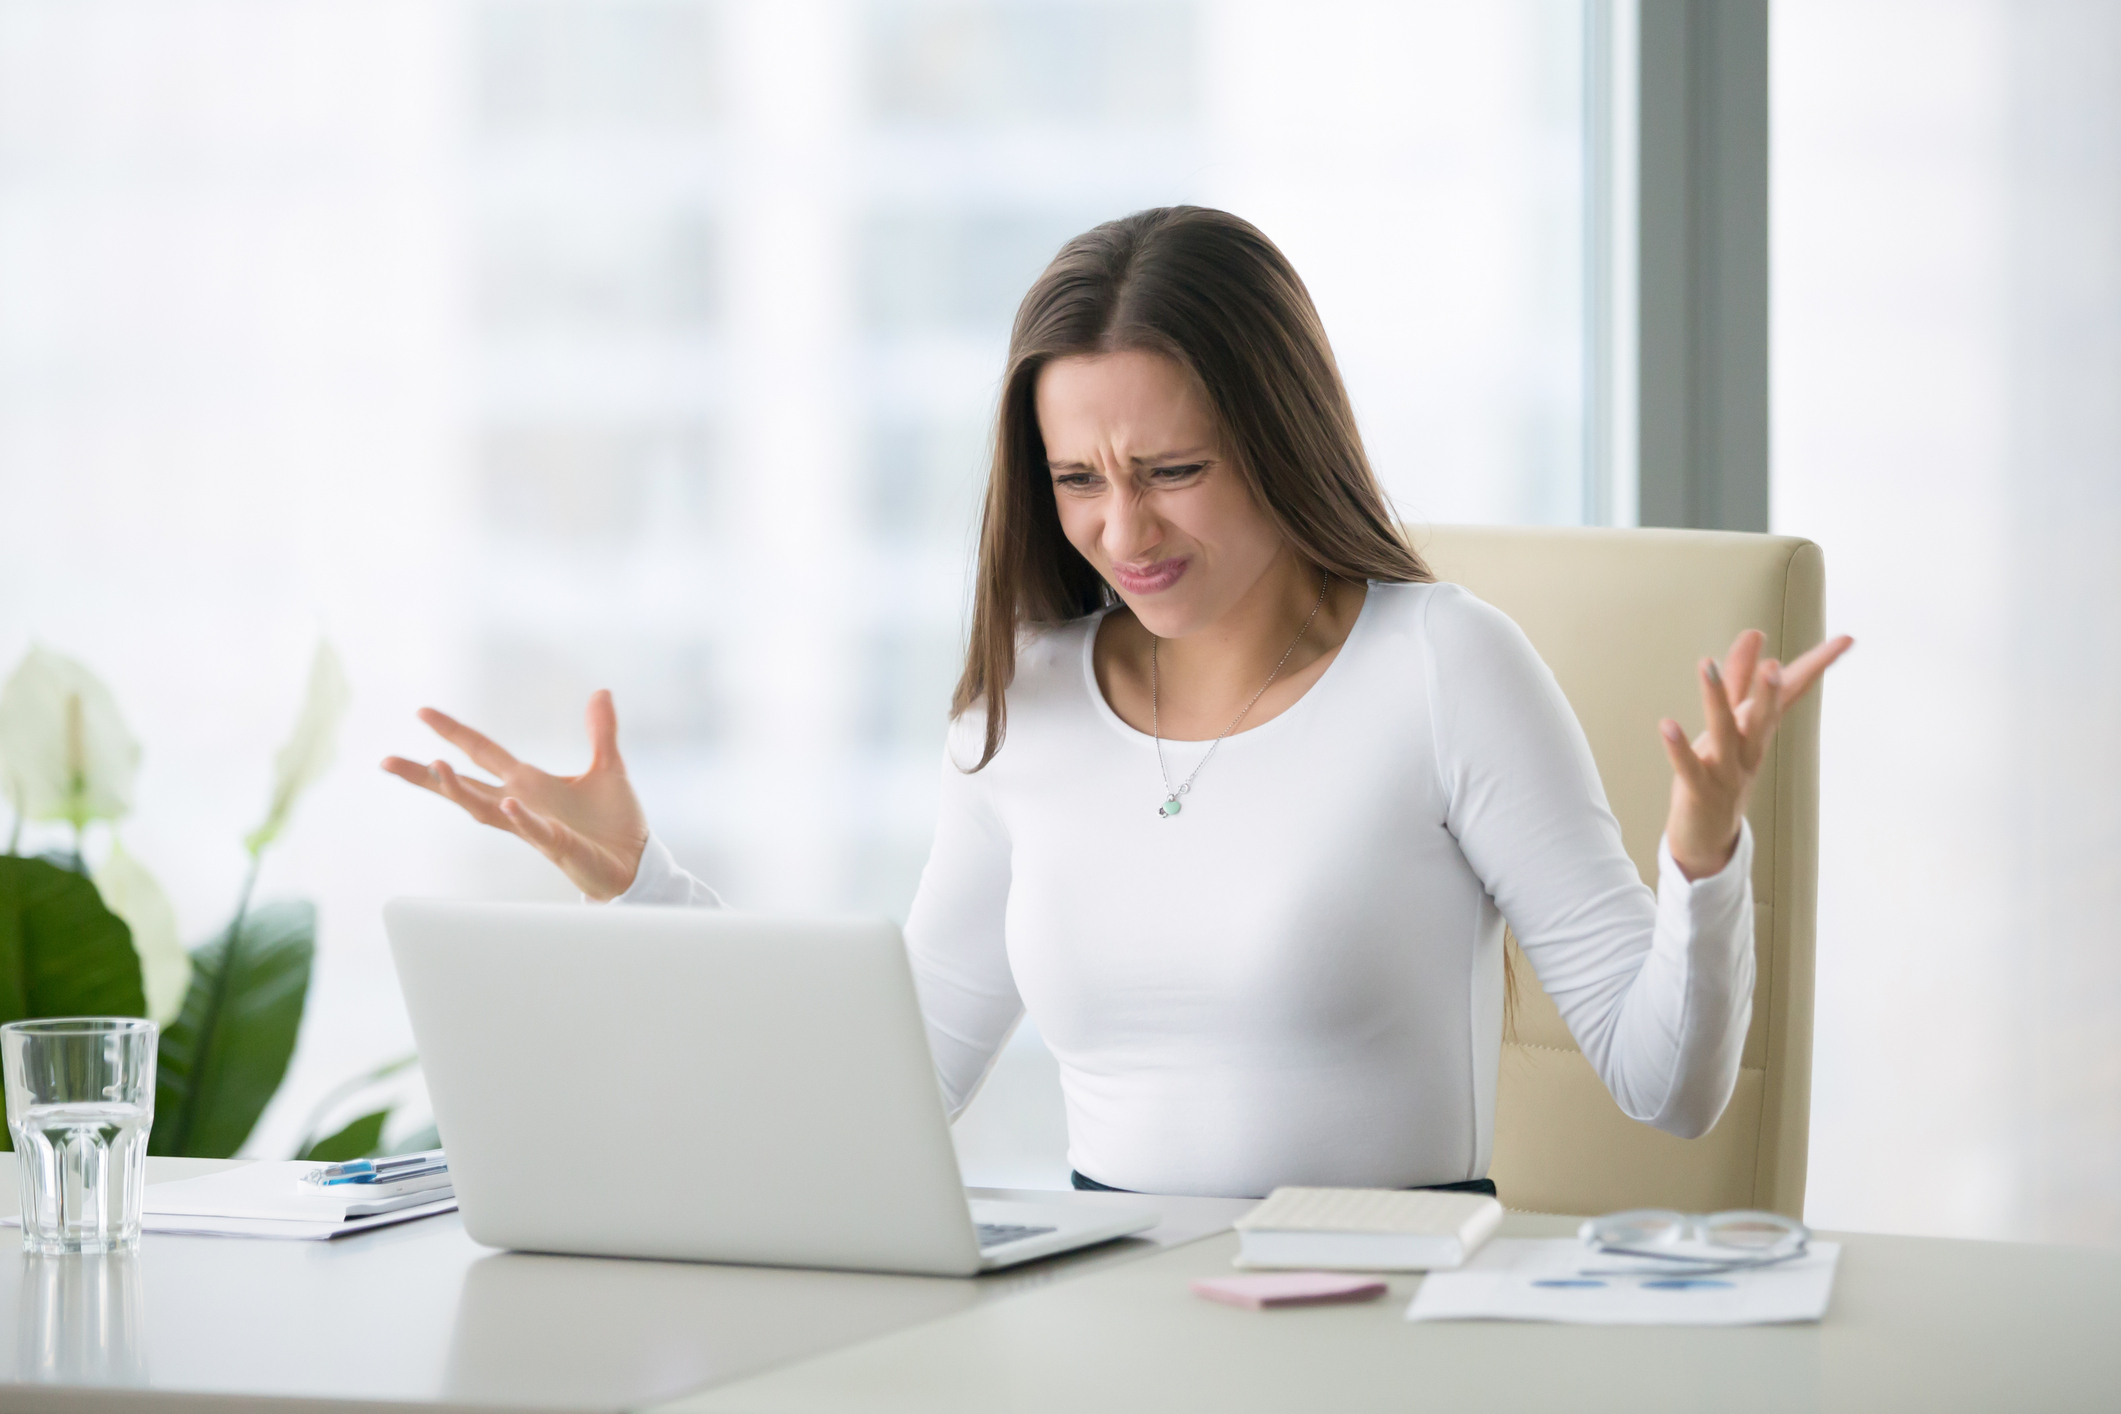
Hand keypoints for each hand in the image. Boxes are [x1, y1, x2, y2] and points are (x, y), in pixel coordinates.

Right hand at [381, 690, 649, 900]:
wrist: (636, 863)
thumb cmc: (616, 823)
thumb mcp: (608, 767)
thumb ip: (600, 730)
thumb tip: (601, 691)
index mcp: (530, 783)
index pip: (482, 752)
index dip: (453, 732)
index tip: (421, 713)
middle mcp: (521, 803)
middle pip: (464, 786)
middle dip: (425, 774)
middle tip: (387, 760)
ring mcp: (534, 826)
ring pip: (485, 809)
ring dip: (459, 791)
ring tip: (435, 767)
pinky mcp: (557, 845)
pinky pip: (533, 830)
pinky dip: (519, 818)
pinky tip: (507, 803)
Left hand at [1661, 629, 1854, 879]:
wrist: (1708, 837)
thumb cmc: (1720, 771)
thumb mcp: (1732, 722)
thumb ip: (1740, 678)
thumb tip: (1756, 635)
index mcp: (1758, 730)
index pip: (1792, 692)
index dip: (1817, 665)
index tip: (1846, 639)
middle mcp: (1749, 750)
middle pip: (1763, 717)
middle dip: (1769, 691)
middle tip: (1774, 666)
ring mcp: (1727, 772)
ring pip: (1724, 734)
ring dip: (1715, 700)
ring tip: (1705, 664)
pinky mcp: (1699, 791)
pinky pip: (1689, 768)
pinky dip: (1679, 748)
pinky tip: (1666, 725)